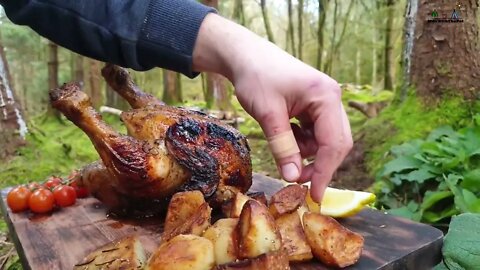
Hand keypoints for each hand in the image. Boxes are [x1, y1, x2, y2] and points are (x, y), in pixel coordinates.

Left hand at [193, 14, 352, 201]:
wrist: (245, 55)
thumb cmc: (256, 78)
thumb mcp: (268, 115)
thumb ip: (282, 146)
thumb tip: (293, 178)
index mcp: (326, 97)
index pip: (334, 143)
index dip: (325, 173)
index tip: (315, 197)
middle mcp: (332, 99)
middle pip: (337, 142)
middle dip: (319, 165)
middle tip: (296, 181)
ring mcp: (324, 101)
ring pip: (325, 140)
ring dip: (307, 153)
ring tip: (284, 151)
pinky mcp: (314, 105)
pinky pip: (315, 132)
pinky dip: (302, 142)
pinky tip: (285, 136)